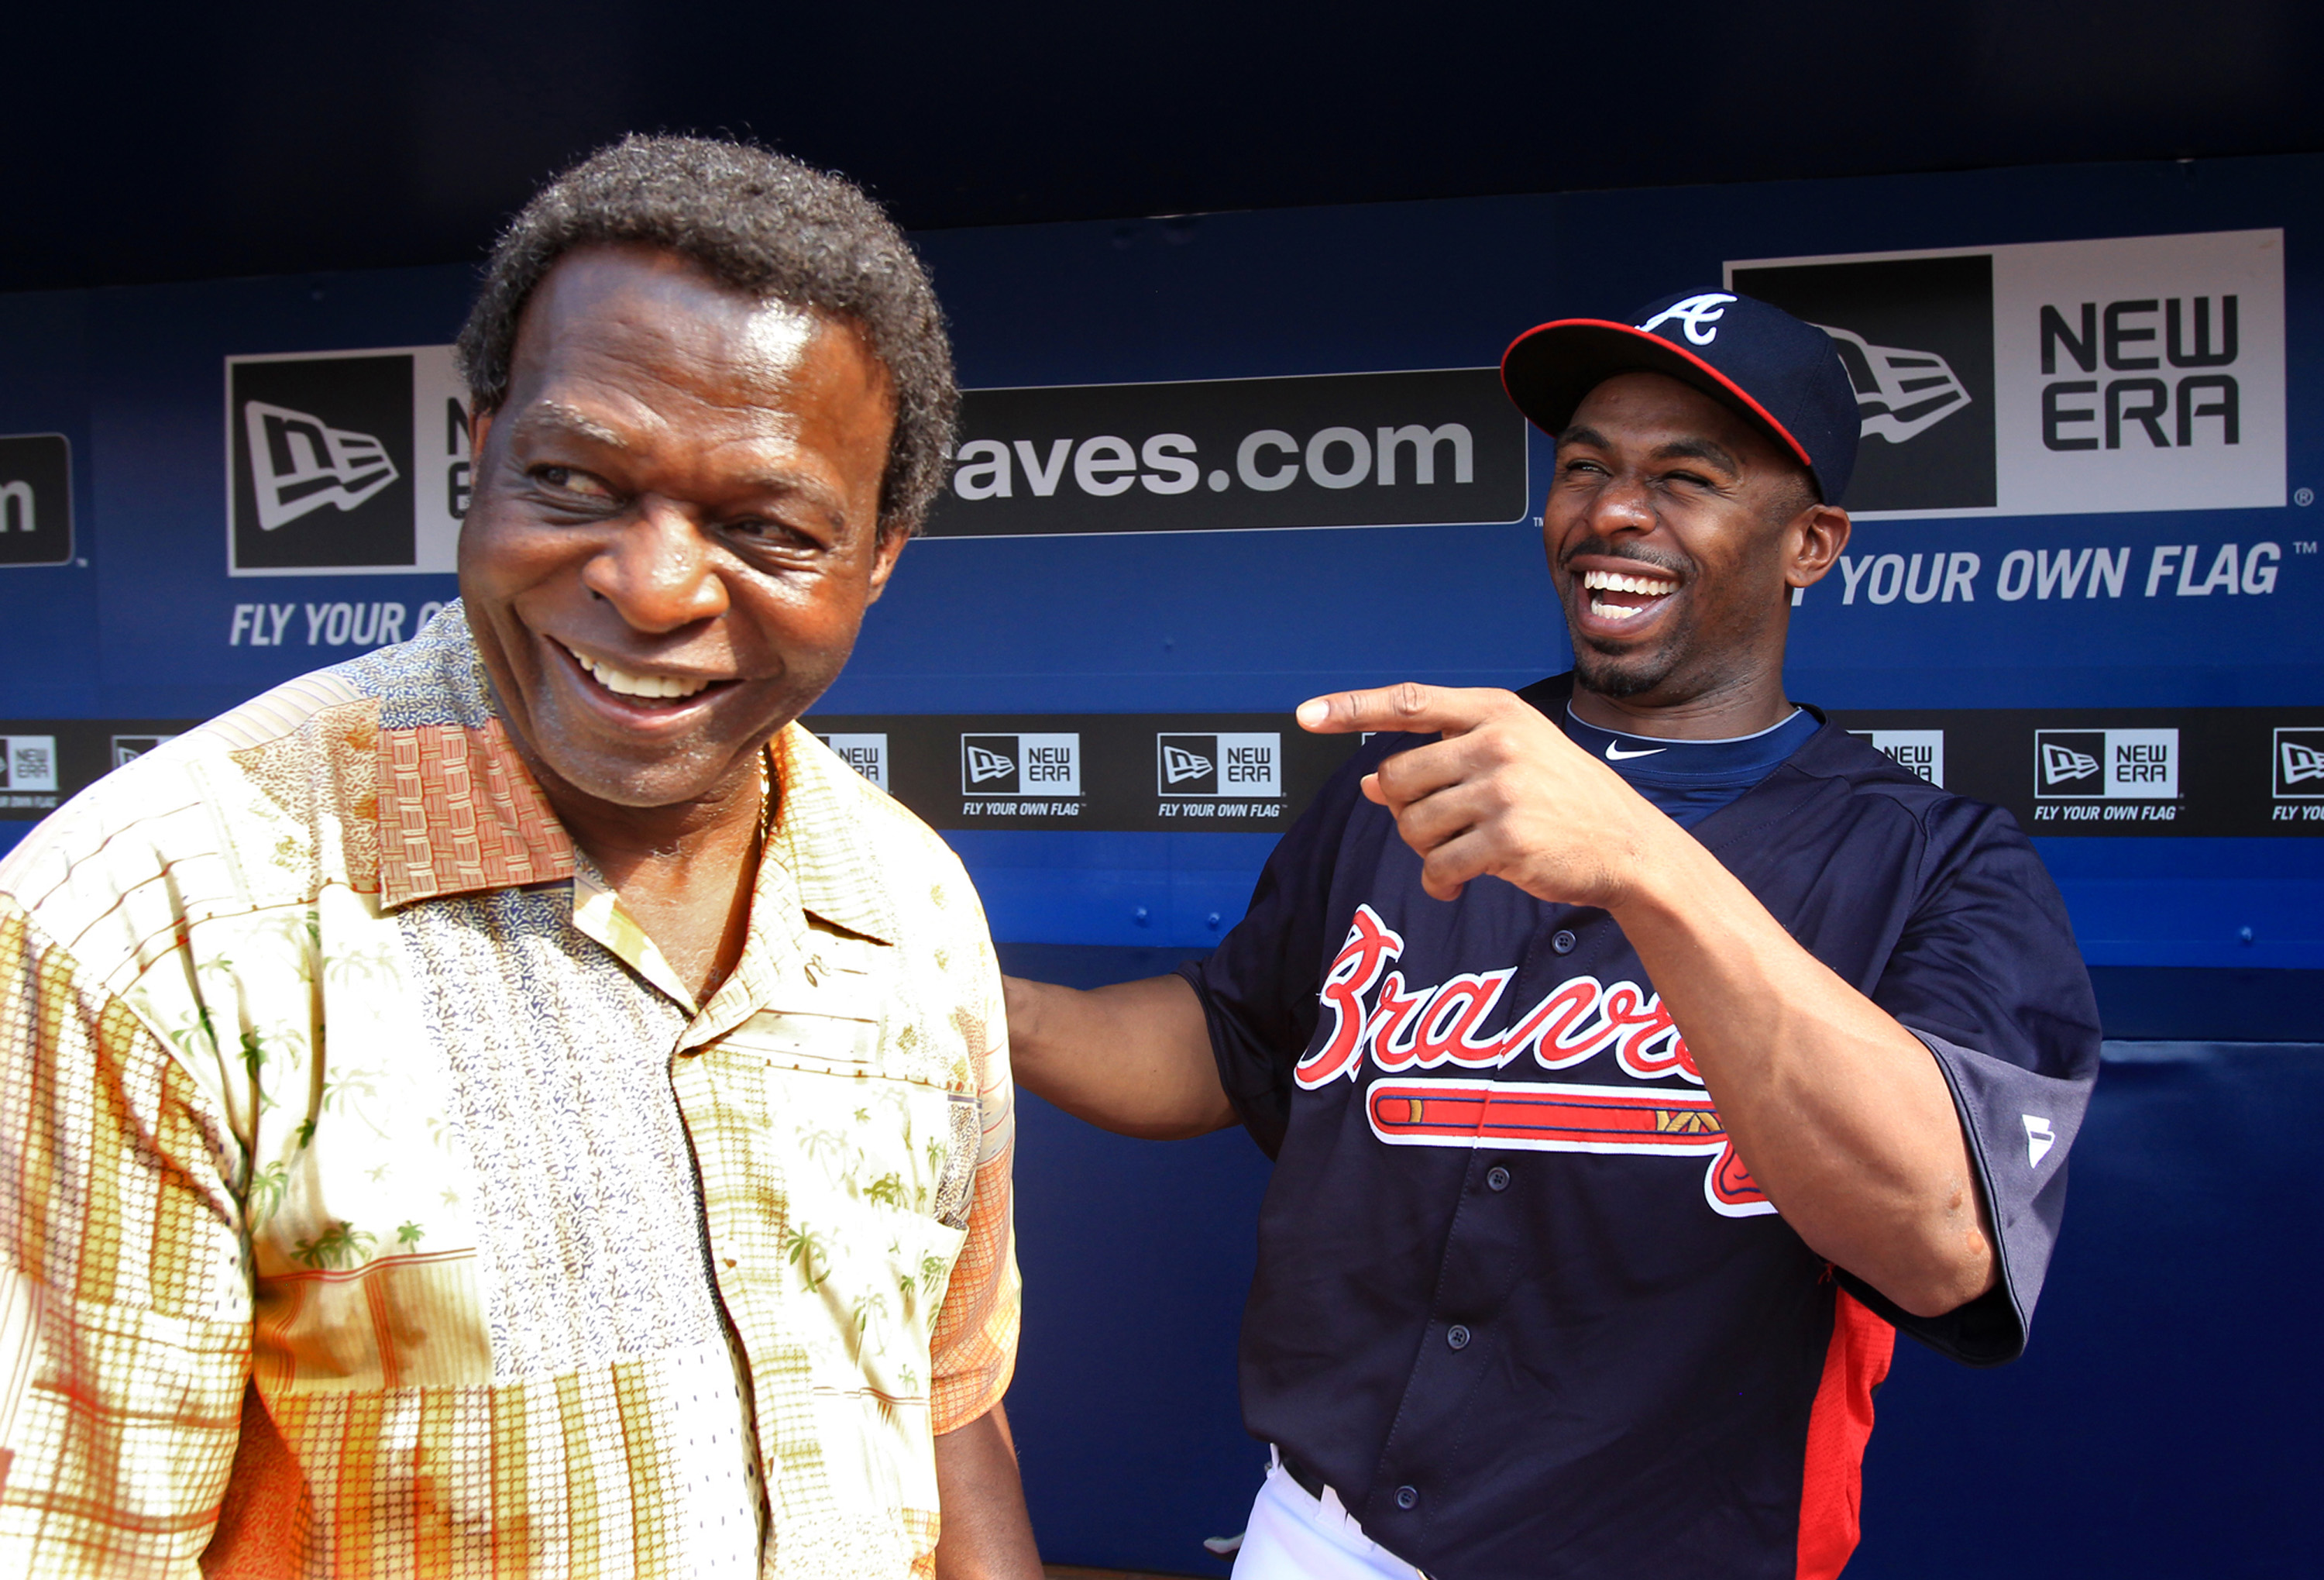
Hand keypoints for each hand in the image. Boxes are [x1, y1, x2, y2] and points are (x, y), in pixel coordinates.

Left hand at [1297, 683, 1666, 907]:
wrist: (1628, 845)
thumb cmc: (1560, 800)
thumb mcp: (1508, 762)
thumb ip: (1441, 763)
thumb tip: (1367, 782)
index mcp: (1495, 711)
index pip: (1410, 701)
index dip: (1353, 709)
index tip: (1306, 714)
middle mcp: (1498, 741)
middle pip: (1396, 777)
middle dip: (1403, 811)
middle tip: (1438, 827)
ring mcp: (1504, 789)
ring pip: (1412, 825)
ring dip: (1425, 850)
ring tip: (1459, 853)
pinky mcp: (1508, 838)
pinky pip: (1439, 866)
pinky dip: (1439, 883)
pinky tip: (1457, 884)